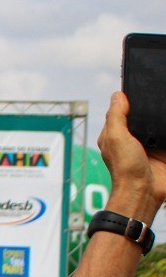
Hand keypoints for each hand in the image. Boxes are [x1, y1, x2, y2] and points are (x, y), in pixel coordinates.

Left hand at [99, 92, 165, 212]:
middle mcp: (134, 137)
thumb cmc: (125, 169)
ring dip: (164, 115)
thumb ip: (116, 117)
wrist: (144, 192)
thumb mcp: (116, 138)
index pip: (124, 109)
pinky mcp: (165, 149)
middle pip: (145, 114)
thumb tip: (118, 95)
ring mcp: (151, 143)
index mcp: (117, 133)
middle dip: (153, 106)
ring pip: (161, 122)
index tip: (143, 84)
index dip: (132, 98)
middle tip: (162, 92)